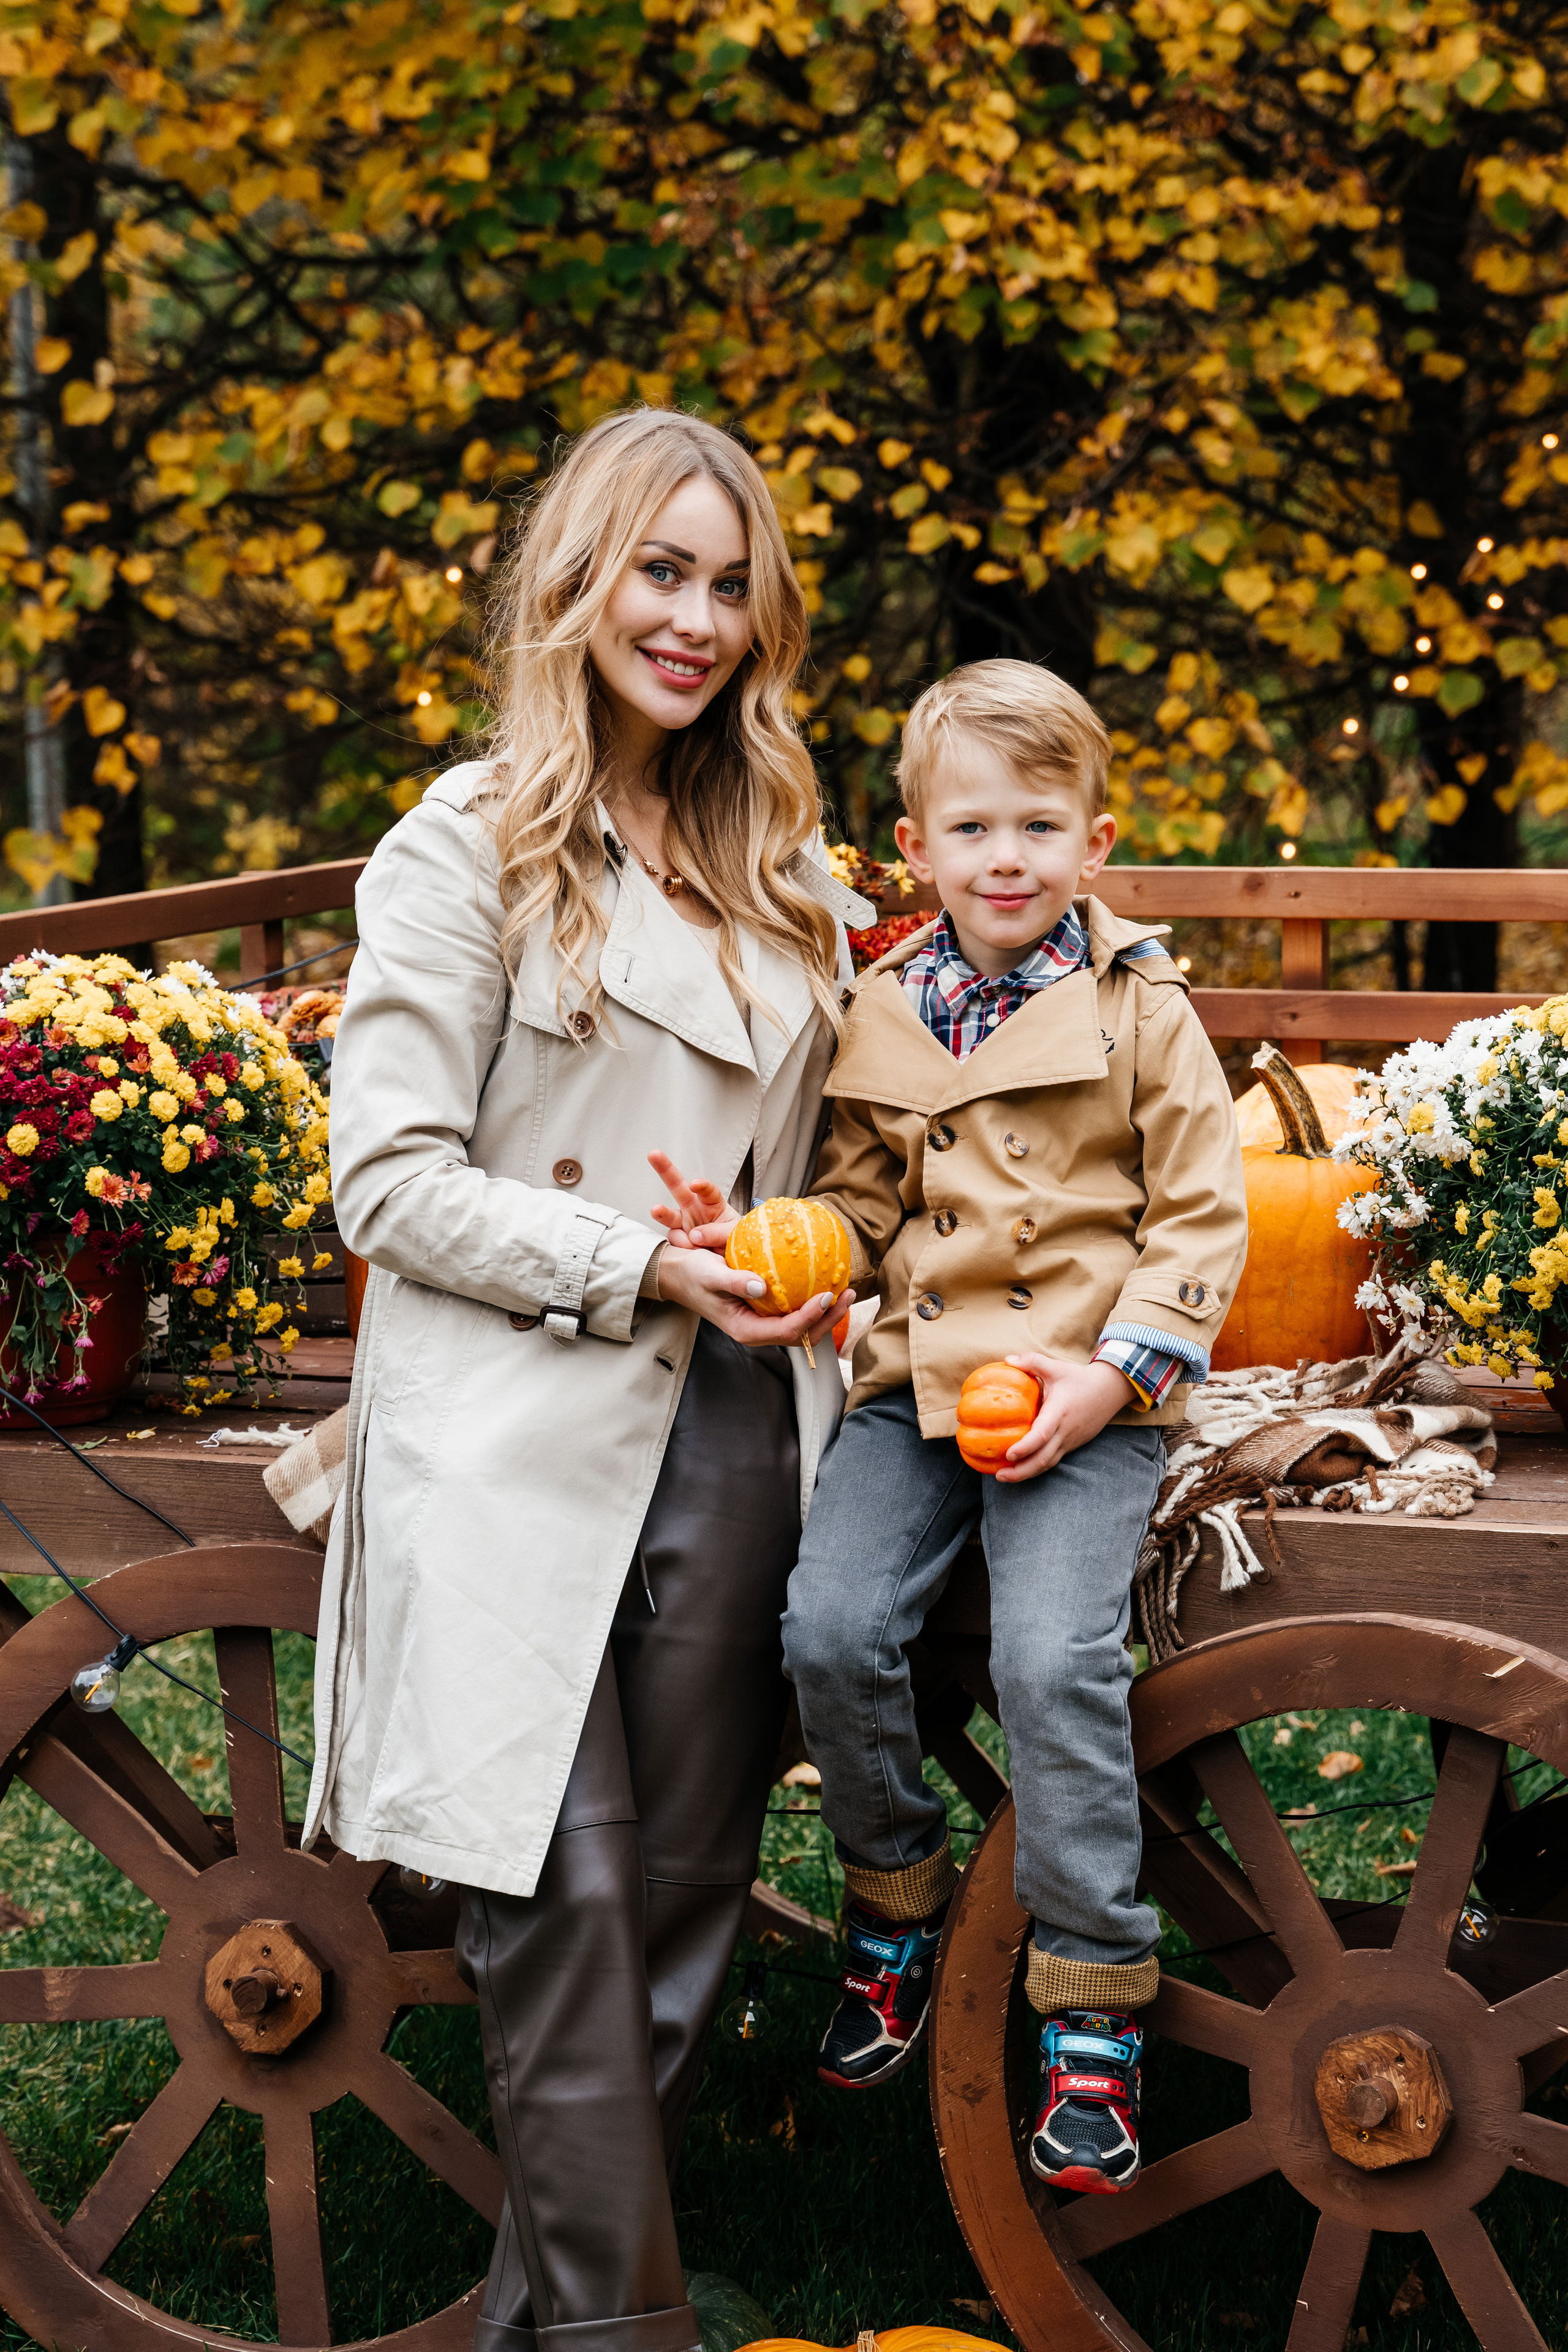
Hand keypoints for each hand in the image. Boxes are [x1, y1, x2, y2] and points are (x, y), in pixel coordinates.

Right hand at [648, 1149, 737, 1253]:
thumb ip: (717, 1233)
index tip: (694, 1184)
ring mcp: (684, 1223)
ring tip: (655, 1210)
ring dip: (662, 1212)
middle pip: (678, 1187)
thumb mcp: (733, 1235)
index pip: (708, 1190)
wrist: (728, 1260)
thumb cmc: (734, 1240)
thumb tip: (694, 1235)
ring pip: (669, 1215)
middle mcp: (695, 1208)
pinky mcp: (678, 1237)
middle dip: (665, 1169)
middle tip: (653, 1154)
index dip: (701, 1186)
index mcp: (713, 1203)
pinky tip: (696, 1250)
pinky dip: (685, 1246)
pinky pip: (676, 1239)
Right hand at [655, 1240, 849, 1349]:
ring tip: (844, 1289)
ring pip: (802, 1325)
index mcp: (746, 1330)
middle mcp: (758, 1330)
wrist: (678, 1274)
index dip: (810, 1316)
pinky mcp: (765, 1309)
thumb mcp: (709, 1275)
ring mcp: (762, 1321)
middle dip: (828, 1318)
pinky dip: (812, 1300)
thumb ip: (735, 1281)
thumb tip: (762, 1287)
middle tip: (846, 1293)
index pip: (787, 1331)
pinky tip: (824, 1281)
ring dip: (825, 1311)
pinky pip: (794, 1309)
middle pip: (802, 1334)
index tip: (826, 1295)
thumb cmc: (691, 1275)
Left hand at [994, 1355, 1137, 1482]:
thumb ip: (1032, 1361)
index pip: (1042, 1434)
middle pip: (1044, 1459)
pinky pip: (1054, 1459)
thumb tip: (1007, 1360)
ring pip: (1049, 1463)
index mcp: (1059, 1412)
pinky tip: (1021, 1467)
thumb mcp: (1055, 1367)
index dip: (1025, 1447)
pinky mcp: (1072, 1445)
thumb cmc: (1079, 1378)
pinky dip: (1037, 1466)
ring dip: (1027, 1473)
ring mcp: (1070, 1441)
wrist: (1110, 1391)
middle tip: (999, 1476)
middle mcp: (1065, 1431)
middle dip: (1021, 1471)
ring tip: (1005, 1477)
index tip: (1008, 1455)